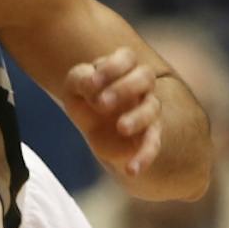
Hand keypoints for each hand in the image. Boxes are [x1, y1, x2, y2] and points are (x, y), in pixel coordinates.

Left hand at [64, 47, 165, 180]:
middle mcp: (140, 86)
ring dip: (137, 117)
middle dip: (124, 88)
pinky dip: (145, 157)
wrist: (98, 132)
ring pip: (153, 108)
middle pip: (146, 76)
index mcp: (122, 68)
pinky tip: (131, 170)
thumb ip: (80, 78)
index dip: (112, 67)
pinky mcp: (148, 136)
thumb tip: (92, 85)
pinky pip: (154, 144)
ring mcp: (147, 110)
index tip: (91, 83)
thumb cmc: (86, 100)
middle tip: (101, 103)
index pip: (127, 57)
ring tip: (121, 127)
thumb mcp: (74, 87)